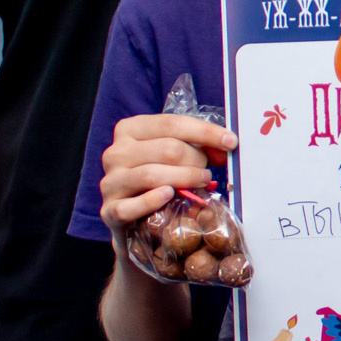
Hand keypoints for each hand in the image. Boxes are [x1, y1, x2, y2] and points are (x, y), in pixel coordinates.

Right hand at [99, 112, 234, 235]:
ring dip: (185, 179)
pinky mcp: (109, 210)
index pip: (172, 123)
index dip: (206, 132)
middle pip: (167, 149)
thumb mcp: (175, 155)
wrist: (132, 217)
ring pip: (152, 174)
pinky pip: (133, 205)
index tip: (231, 142)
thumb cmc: (158, 178)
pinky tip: (170, 196)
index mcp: (130, 129)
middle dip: (196, 160)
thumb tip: (225, 146)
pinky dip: (154, 201)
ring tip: (200, 184)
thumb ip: (198, 146)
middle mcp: (116, 152)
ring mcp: (110, 181)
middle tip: (206, 173)